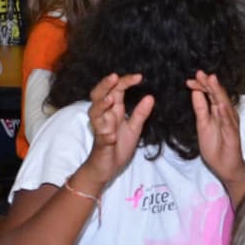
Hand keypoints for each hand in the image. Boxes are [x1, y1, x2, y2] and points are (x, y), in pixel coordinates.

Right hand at [77, 72, 152, 188]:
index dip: (125, 81)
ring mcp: (101, 129)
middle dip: (104, 85)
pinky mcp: (100, 143)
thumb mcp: (134, 128)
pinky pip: (101, 137)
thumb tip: (150, 96)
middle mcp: (104, 116)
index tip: (139, 76)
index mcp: (113, 110)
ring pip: (94, 112)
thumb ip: (140, 113)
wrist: (108, 167)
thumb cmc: (118, 146)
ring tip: (110, 99)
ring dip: (101, 105)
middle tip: (114, 77)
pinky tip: (111, 135)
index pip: (116, 90)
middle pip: (98, 95)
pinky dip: (105, 134)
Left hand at [187, 70, 244, 186]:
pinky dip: (225, 113)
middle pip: (217, 95)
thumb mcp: (202, 124)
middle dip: (208, 83)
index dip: (201, 86)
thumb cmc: (216, 146)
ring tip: (211, 80)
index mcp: (218, 111)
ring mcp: (230, 123)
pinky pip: (228, 123)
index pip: (210, 94)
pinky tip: (220, 105)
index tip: (189, 80)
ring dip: (218, 92)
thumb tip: (195, 91)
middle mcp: (226, 114)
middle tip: (200, 73)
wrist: (226, 167)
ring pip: (224, 104)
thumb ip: (200, 108)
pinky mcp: (232, 134)